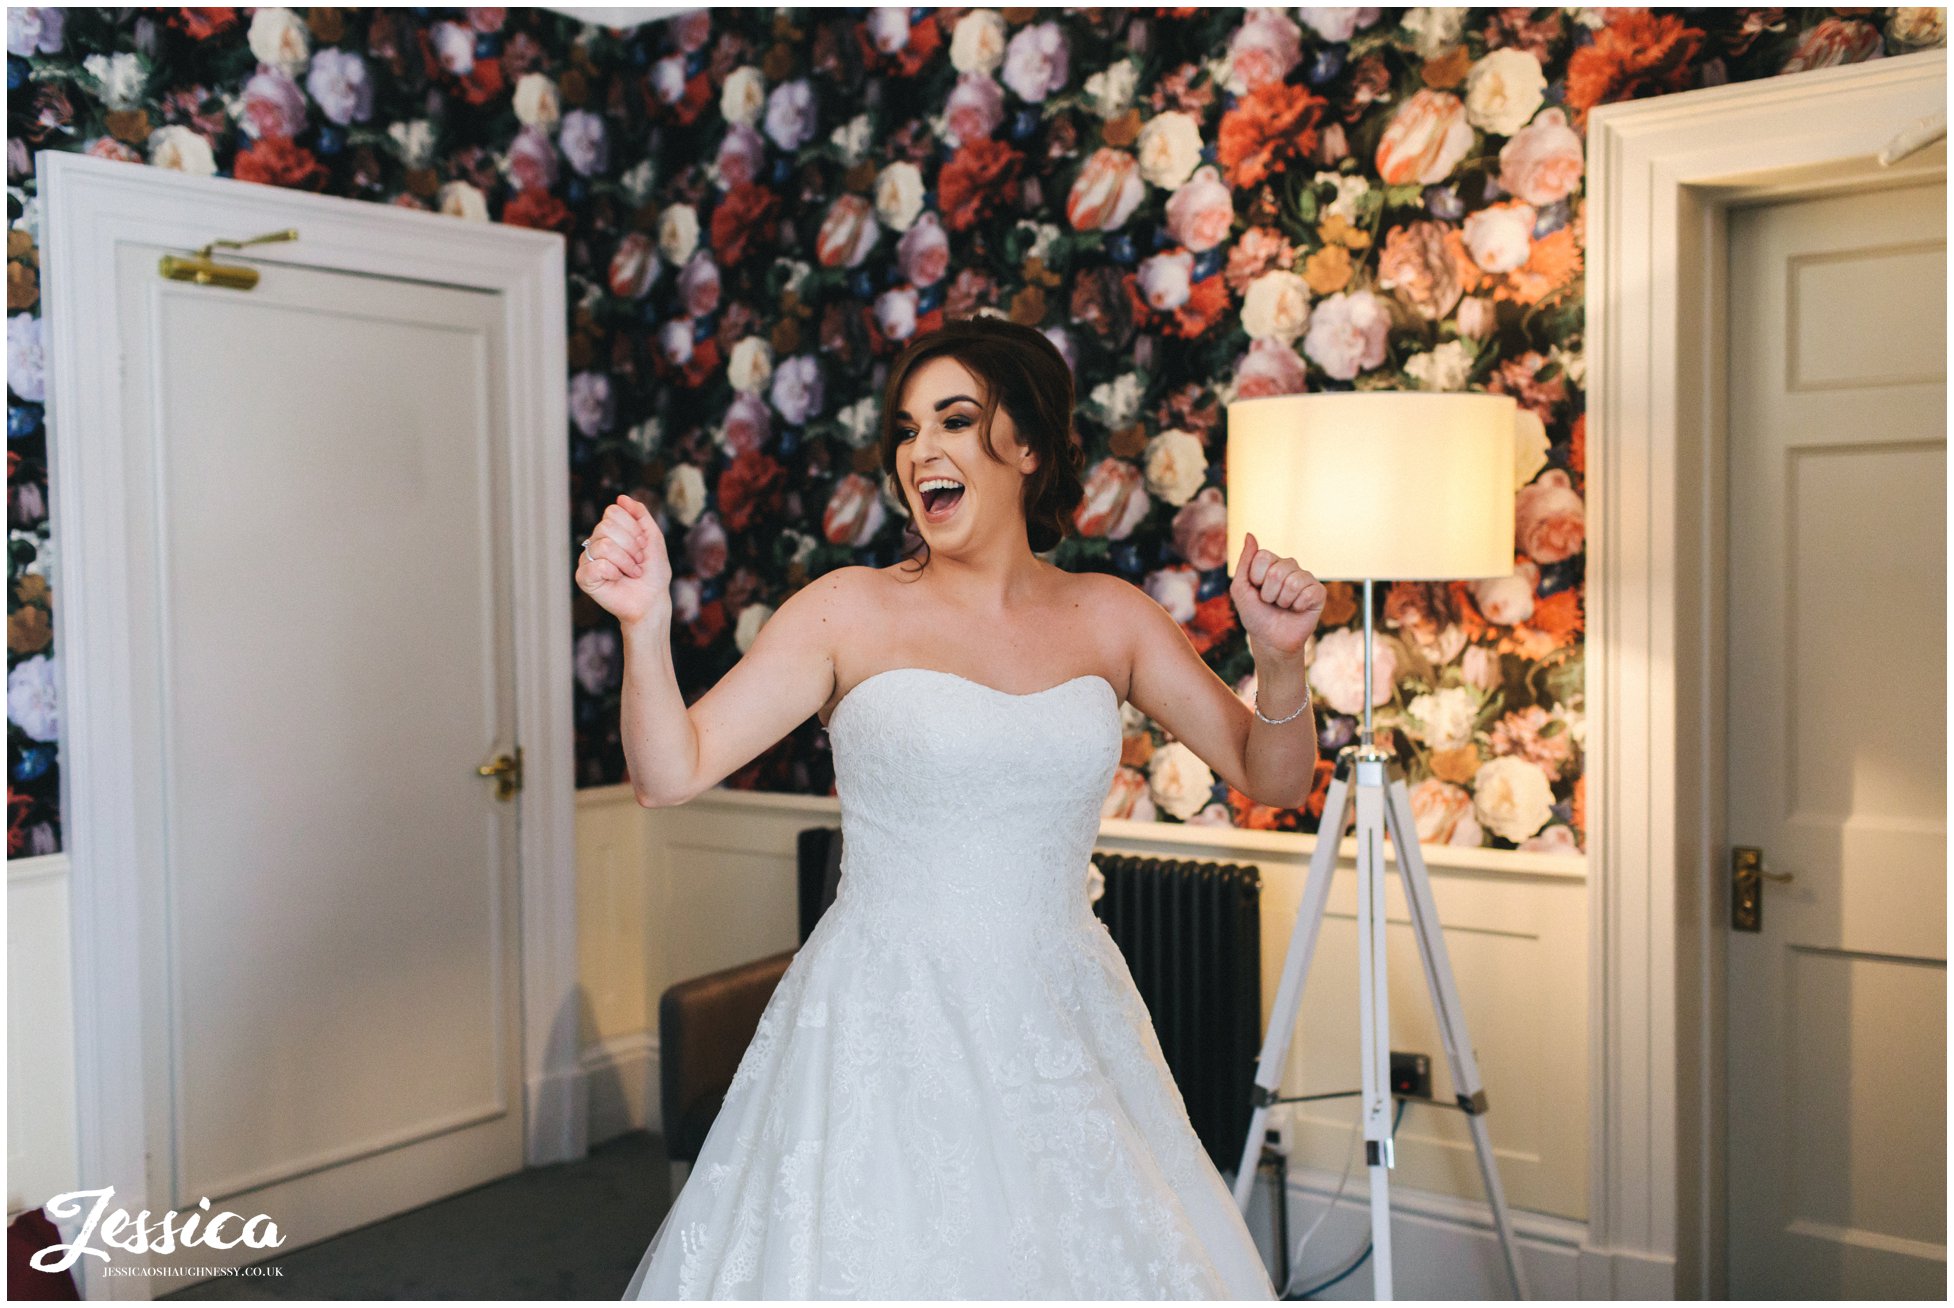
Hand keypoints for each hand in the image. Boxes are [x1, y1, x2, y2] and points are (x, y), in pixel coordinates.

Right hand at [576, 495, 671, 626]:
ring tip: (632, 572)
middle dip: (631, 546)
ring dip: (626, 561)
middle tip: (638, 561)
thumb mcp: (653, 538)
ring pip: (604, 545)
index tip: (642, 545)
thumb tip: (621, 497)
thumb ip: (640, 515)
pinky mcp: (583, 577)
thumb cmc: (653, 572)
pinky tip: (617, 580)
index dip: (633, 528)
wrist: (652, 600)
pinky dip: (614, 573)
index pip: (613, 512)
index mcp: (610, 531)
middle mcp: (596, 542)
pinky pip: (597, 565)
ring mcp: (588, 559)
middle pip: (607, 527)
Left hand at [1230, 530, 1325, 661]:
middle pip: (1277, 570)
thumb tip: (1249, 534)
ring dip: (1283, 601)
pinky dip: (1298, 606)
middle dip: (1269, 593)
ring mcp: (1305, 577)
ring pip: (1293, 582)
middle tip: (1271, 602)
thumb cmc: (1255, 614)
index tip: (1256, 590)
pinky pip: (1308, 592)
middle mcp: (1289, 566)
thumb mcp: (1241, 588)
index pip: (1263, 557)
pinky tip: (1297, 609)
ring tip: (1283, 606)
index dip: (1256, 578)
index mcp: (1271, 562)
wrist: (1271, 640)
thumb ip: (1245, 561)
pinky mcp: (1318, 592)